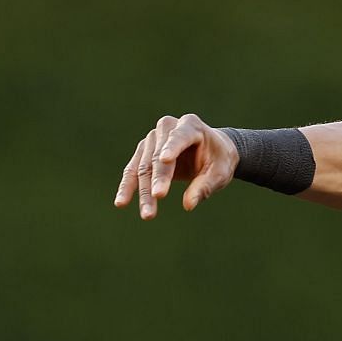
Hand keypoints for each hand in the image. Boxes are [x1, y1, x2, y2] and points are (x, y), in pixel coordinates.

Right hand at [113, 114, 237, 218]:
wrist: (212, 151)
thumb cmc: (219, 160)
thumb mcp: (220, 173)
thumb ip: (205, 187)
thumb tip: (188, 205)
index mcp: (191, 125)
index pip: (179, 137)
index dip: (171, 147)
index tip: (164, 159)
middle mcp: (168, 128)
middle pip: (158, 156)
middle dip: (157, 178)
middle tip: (159, 197)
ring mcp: (153, 139)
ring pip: (143, 167)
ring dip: (143, 191)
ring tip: (147, 215)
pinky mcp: (144, 152)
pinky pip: (133, 170)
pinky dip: (128, 187)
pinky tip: (121, 202)